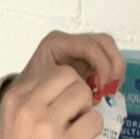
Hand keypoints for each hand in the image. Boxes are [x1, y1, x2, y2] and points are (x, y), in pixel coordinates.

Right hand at [0, 32, 125, 138]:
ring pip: (84, 94)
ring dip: (87, 111)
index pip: (54, 71)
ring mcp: (47, 125)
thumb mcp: (16, 123)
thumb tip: (73, 89)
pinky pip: (94, 120)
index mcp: (15, 98)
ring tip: (76, 131)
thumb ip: (38, 103)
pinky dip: (93, 131)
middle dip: (79, 93)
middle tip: (75, 116)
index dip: (66, 87)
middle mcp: (28, 107)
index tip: (65, 106)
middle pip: (69, 76)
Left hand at [10, 31, 125, 104]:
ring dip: (114, 71)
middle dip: (113, 66)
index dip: (103, 66)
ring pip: (109, 49)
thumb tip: (91, 96)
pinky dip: (111, 75)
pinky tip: (104, 91)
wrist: (24, 97)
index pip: (90, 46)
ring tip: (107, 92)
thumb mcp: (45, 91)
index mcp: (56, 43)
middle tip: (110, 89)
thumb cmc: (31, 93)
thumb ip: (66, 91)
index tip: (104, 87)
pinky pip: (106, 60)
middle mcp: (69, 41)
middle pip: (104, 42)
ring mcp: (78, 48)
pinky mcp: (85, 58)